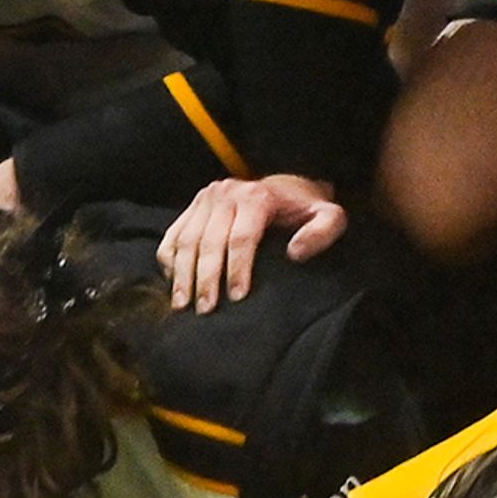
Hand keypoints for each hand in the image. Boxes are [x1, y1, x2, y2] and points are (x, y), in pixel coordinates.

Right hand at [159, 174, 345, 306]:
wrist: (284, 187)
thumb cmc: (304, 209)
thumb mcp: (328, 216)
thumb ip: (323, 231)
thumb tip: (295, 253)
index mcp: (257, 197)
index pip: (241, 237)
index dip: (238, 269)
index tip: (238, 298)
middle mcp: (226, 193)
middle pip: (209, 241)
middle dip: (206, 279)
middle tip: (206, 310)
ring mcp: (205, 199)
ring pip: (186, 240)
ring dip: (182, 275)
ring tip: (183, 305)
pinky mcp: (191, 207)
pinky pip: (172, 236)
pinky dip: (168, 261)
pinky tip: (173, 285)